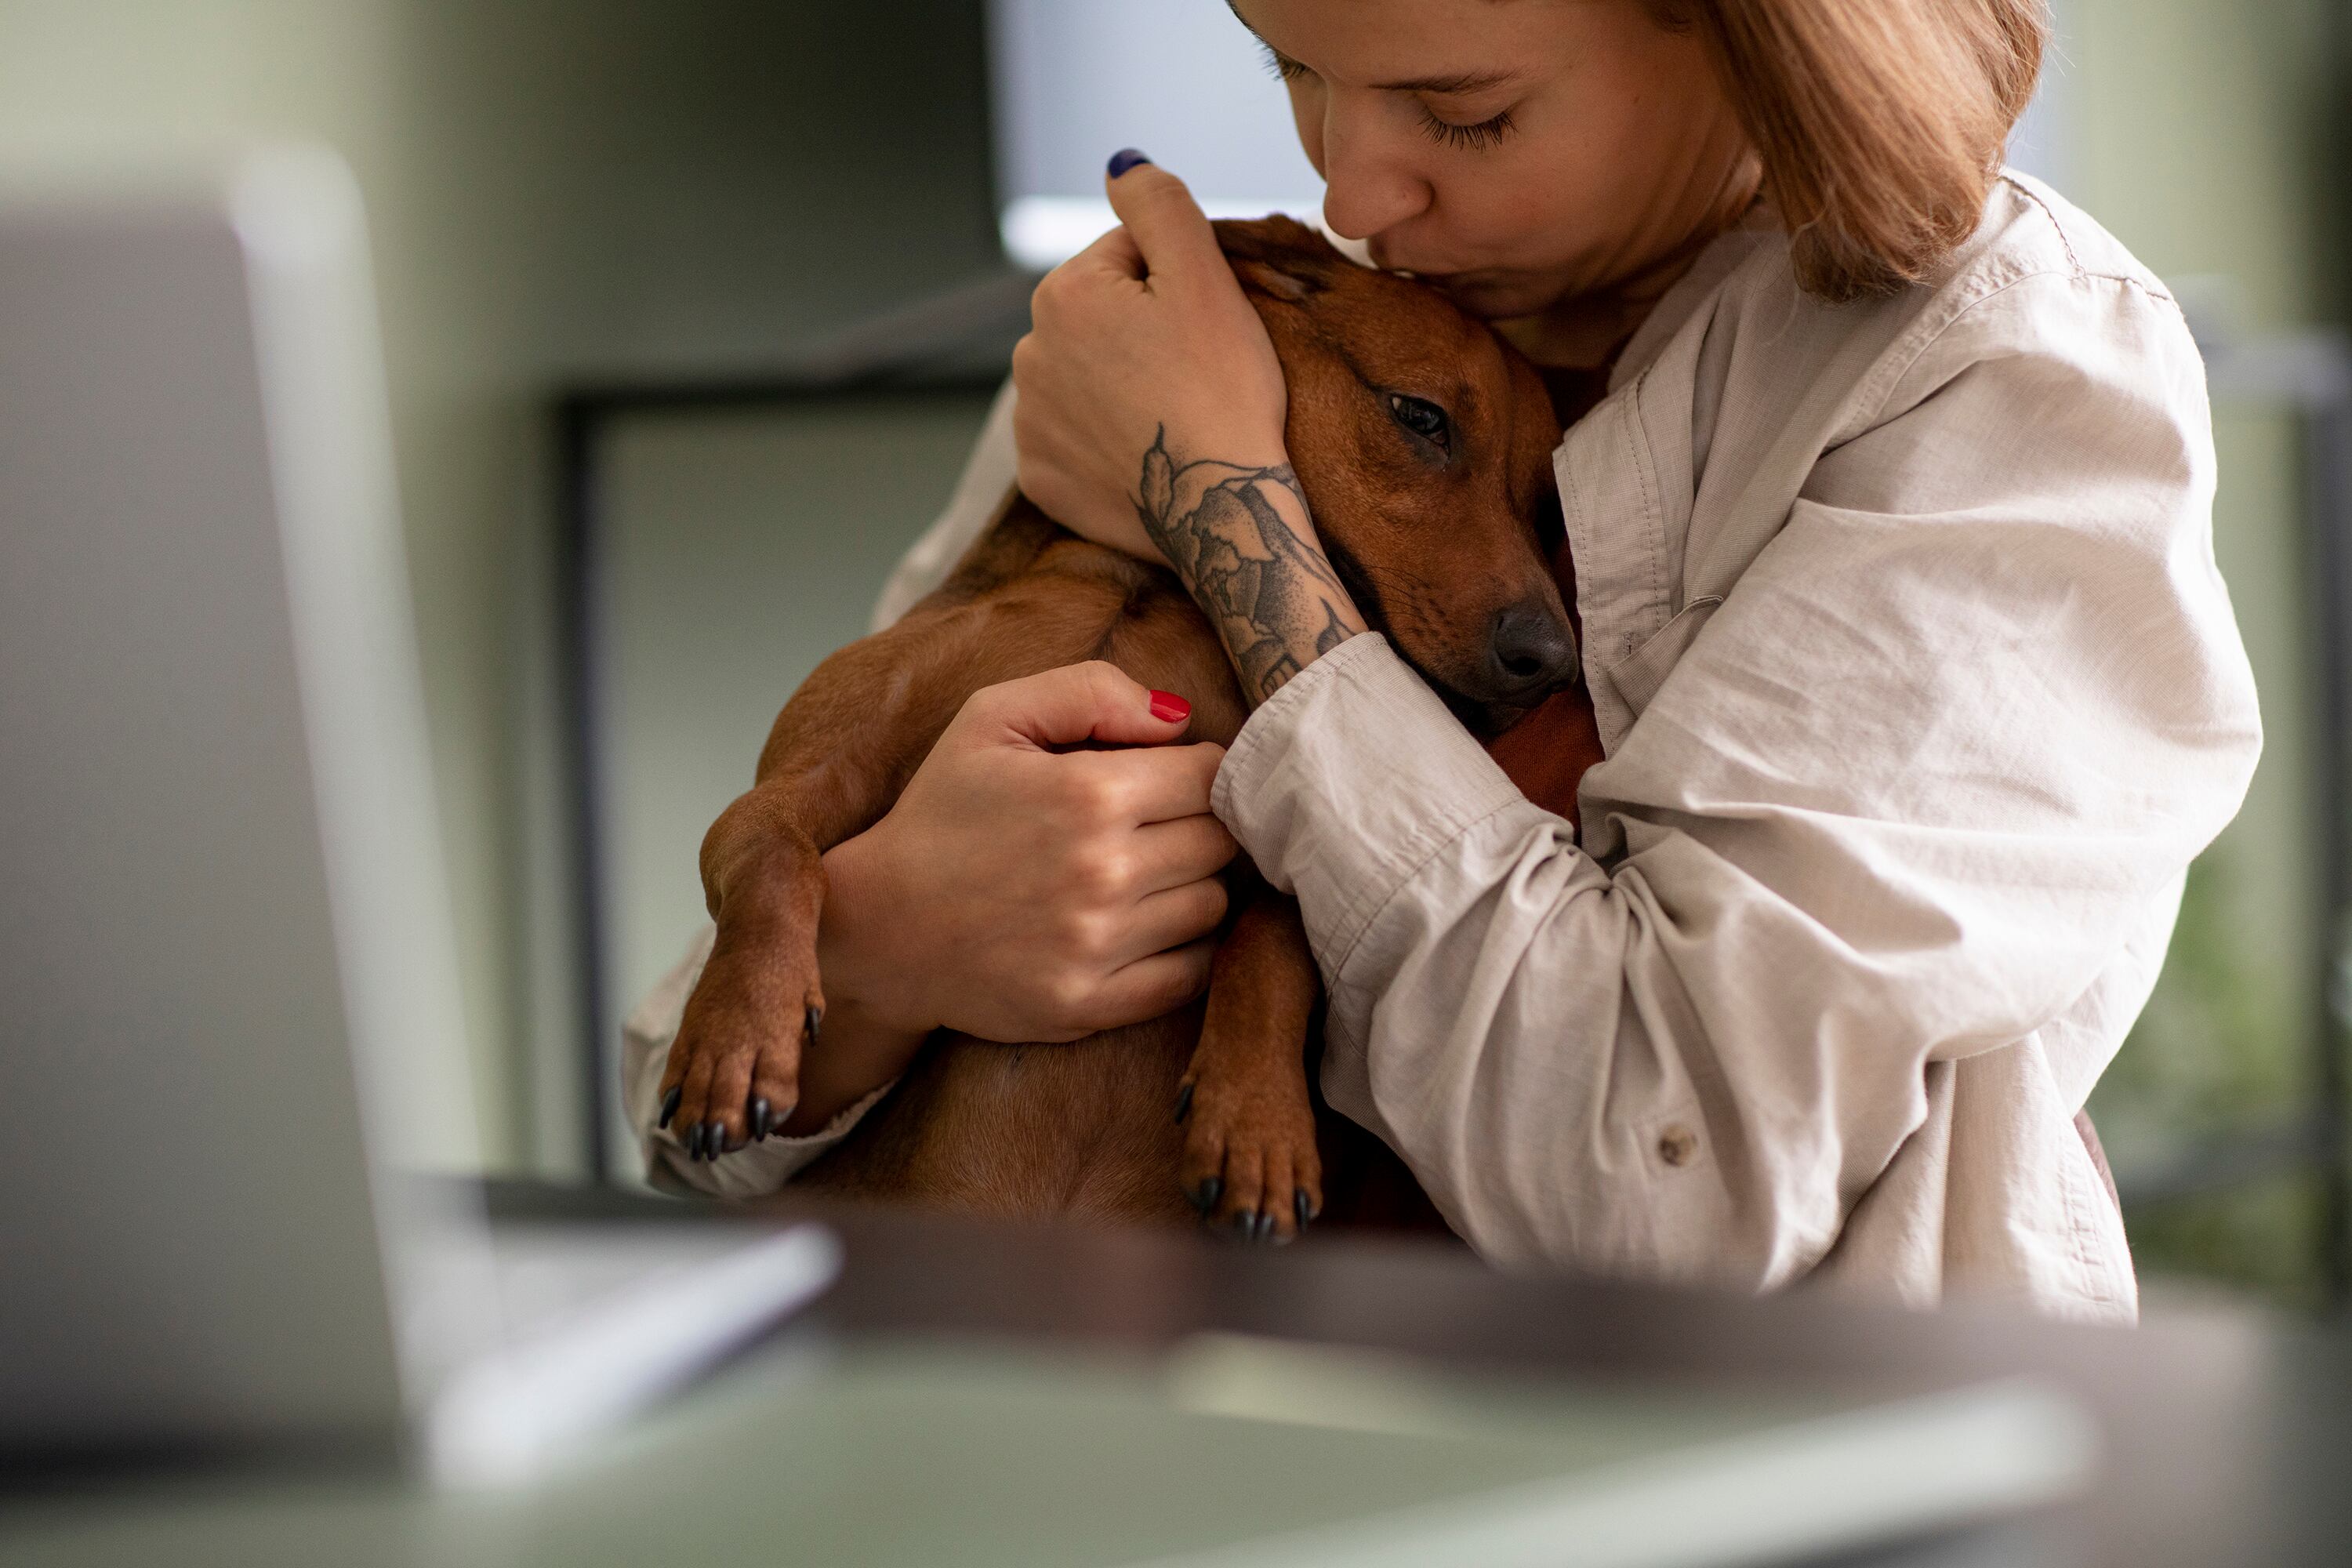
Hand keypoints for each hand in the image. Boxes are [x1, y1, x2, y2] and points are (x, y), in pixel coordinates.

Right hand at [816, 661, 1238, 1046]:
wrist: (878, 925)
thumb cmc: (940, 813)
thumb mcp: (992, 716)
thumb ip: (1091, 691)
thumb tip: (1180, 720)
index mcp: (1090, 793)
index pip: (1211, 775)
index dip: (1197, 770)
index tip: (1167, 778)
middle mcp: (1103, 872)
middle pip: (1222, 841)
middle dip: (1199, 825)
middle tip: (1156, 827)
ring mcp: (1098, 945)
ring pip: (1212, 906)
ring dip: (1191, 887)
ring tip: (1143, 876)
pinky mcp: (1089, 1005)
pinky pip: (1190, 975)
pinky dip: (1183, 951)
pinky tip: (1143, 928)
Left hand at [1011, 154, 1289, 561]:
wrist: (1219, 510)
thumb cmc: (1223, 390)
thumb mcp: (1205, 278)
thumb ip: (1159, 205)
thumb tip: (1120, 162)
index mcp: (1063, 293)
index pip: (1127, 259)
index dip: (1178, 284)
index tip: (1206, 327)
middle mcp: (1028, 353)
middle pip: (1100, 319)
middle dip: (1140, 332)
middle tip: (1194, 373)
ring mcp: (1030, 422)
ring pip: (1083, 377)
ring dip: (1119, 383)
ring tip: (1169, 413)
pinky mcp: (1040, 477)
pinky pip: (1072, 439)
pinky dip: (1102, 440)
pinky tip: (1142, 451)